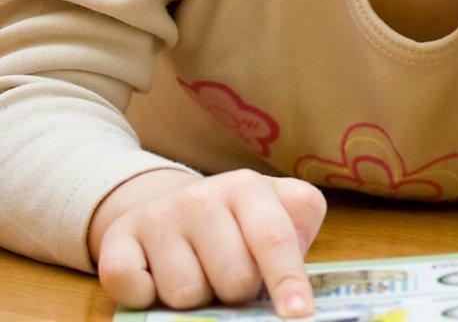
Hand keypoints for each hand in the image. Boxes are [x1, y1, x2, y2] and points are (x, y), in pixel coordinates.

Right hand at [89, 168, 326, 316]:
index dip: (288, 280)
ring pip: (187, 294)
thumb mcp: (279, 212)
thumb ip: (298, 232)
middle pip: (233, 279)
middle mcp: (201, 196)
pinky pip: (136, 291)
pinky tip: (157, 279)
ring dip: (196, 298)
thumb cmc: (238, 223)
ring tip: (196, 274)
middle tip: (230, 278)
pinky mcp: (117, 240)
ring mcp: (157, 217)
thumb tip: (295, 283)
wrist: (171, 206)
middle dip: (237, 293)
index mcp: (248, 187)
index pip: (274, 240)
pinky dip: (147, 299)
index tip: (299, 314)